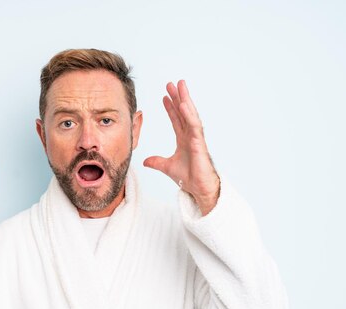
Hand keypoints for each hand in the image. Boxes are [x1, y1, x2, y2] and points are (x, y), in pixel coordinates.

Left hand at [143, 80, 220, 214]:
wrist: (198, 189)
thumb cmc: (188, 178)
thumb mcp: (167, 167)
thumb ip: (156, 162)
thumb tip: (145, 161)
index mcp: (184, 139)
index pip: (176, 119)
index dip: (170, 107)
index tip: (164, 96)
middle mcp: (190, 135)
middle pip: (183, 112)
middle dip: (178, 97)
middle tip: (171, 83)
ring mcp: (196, 138)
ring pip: (190, 114)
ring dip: (185, 99)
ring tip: (180, 86)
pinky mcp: (199, 143)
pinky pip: (194, 125)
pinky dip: (188, 114)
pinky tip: (183, 104)